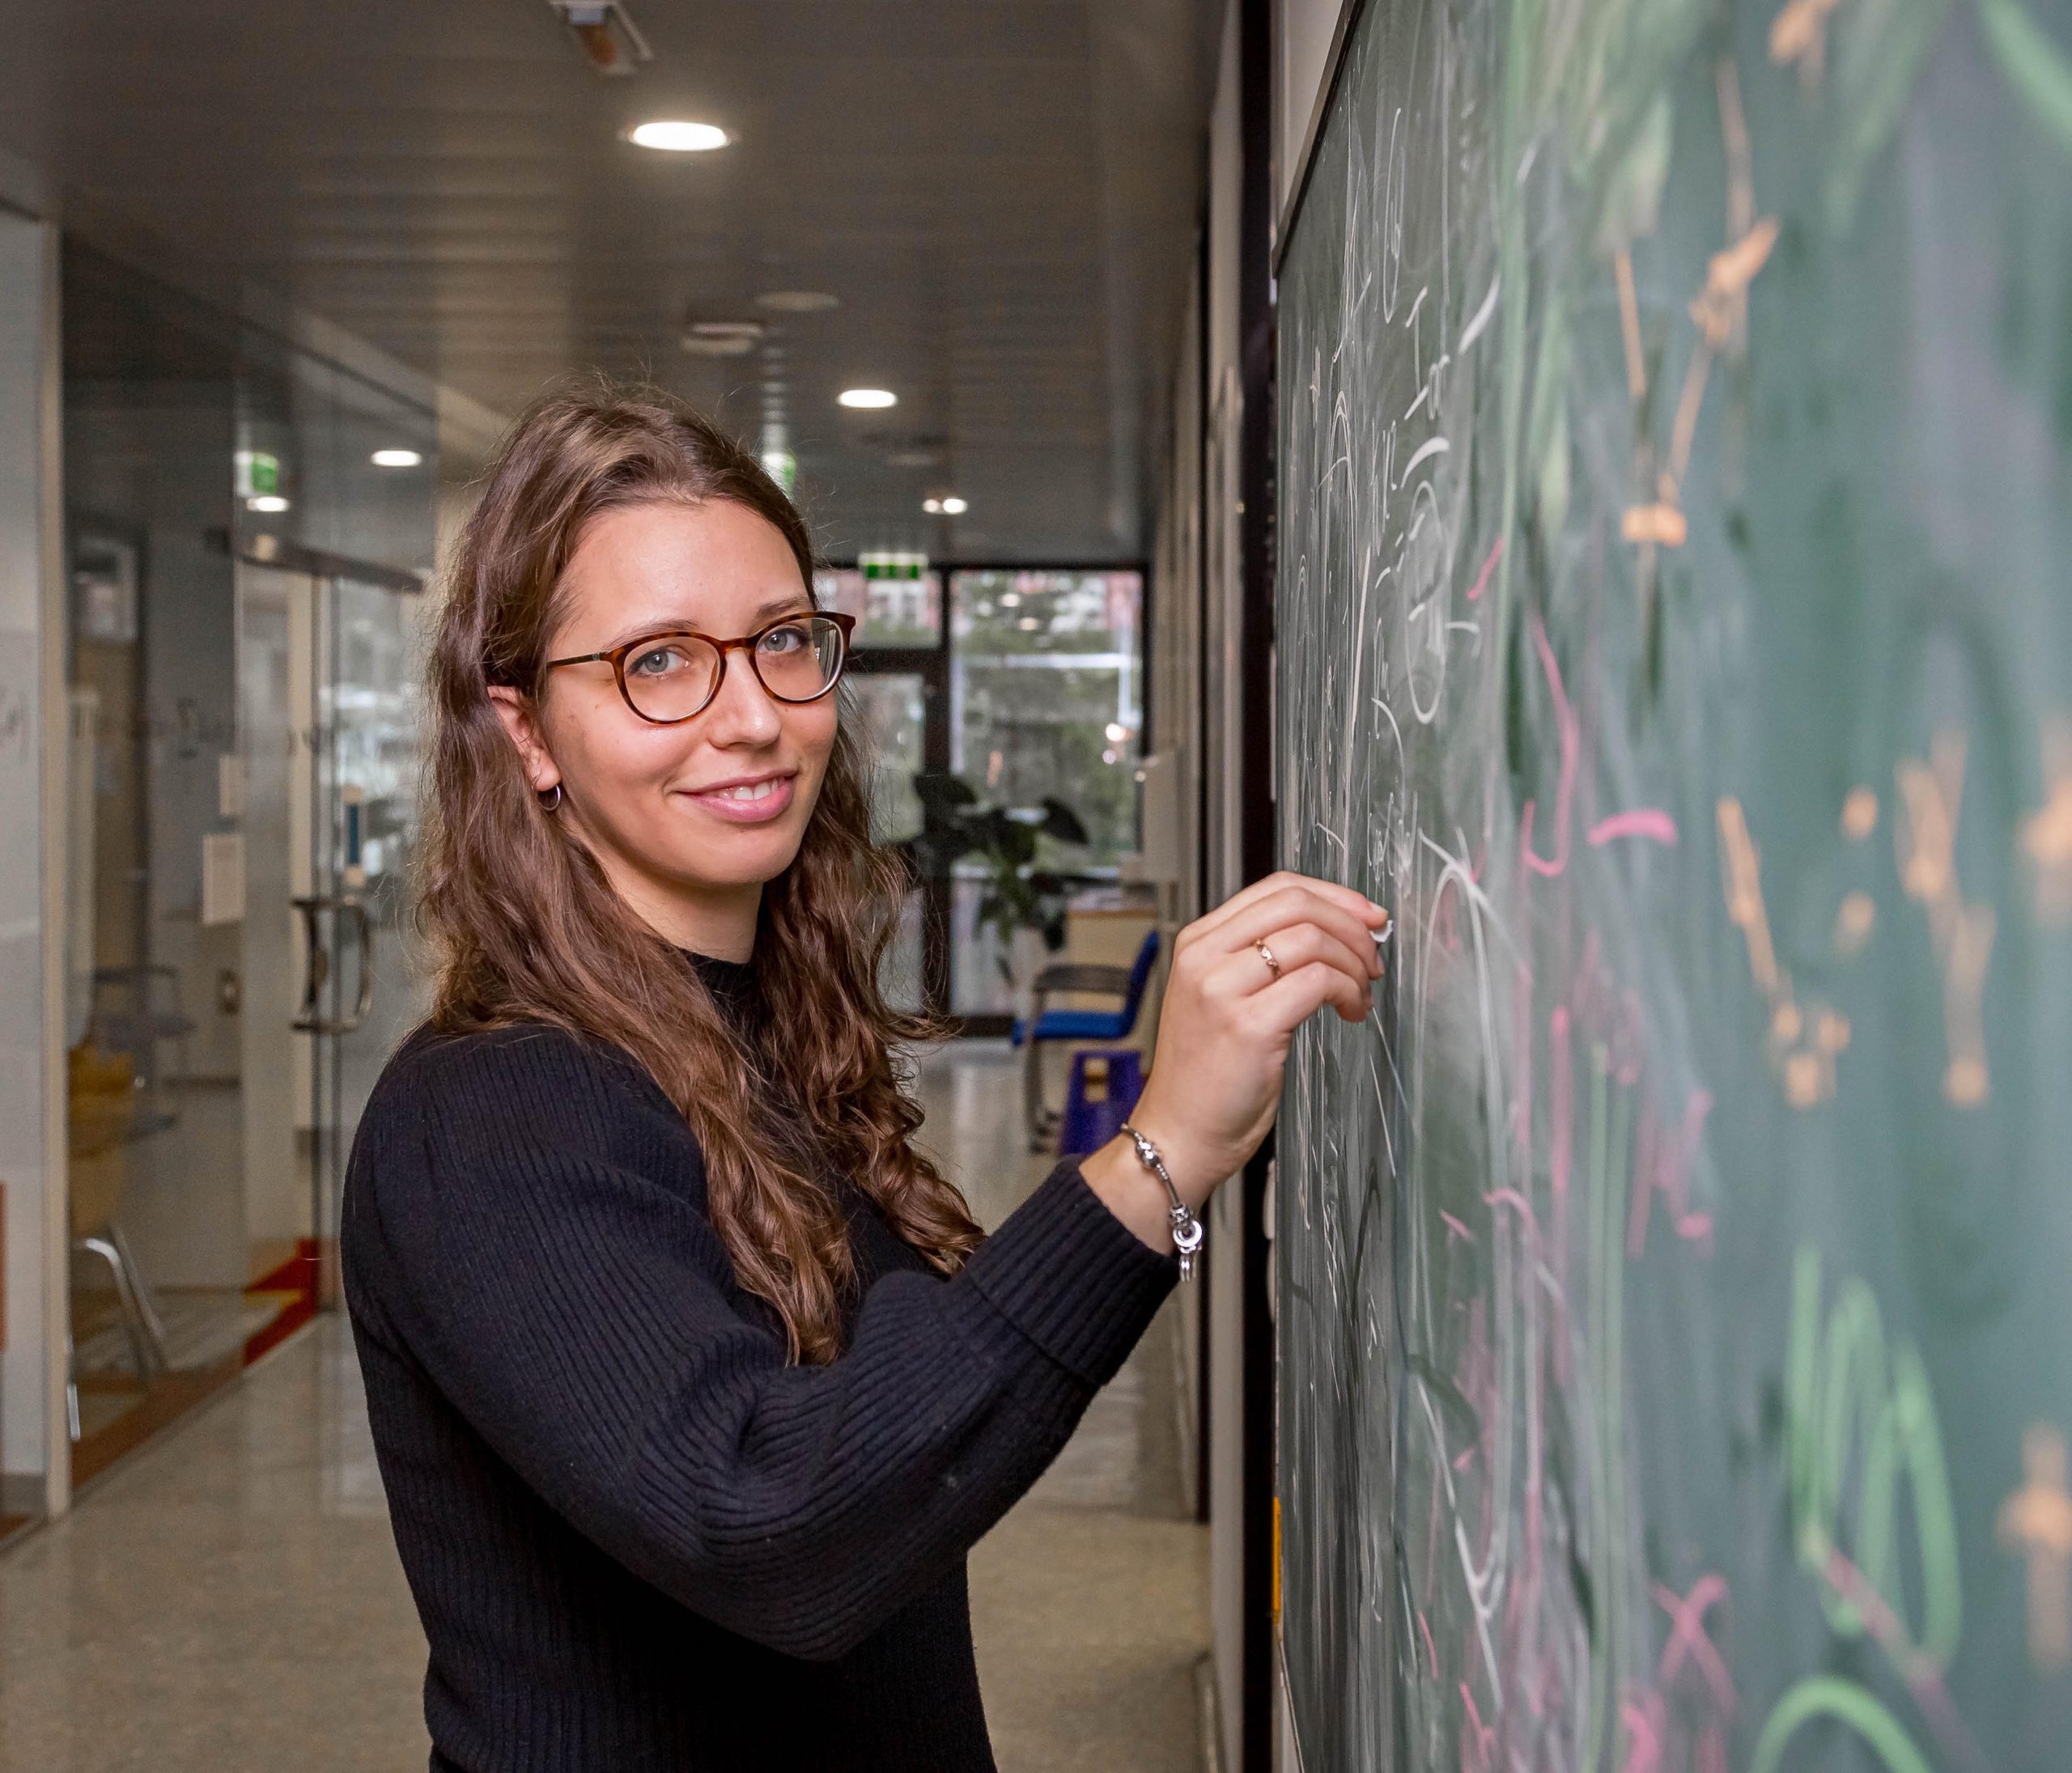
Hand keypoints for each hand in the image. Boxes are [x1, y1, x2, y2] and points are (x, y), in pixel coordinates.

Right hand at [1081, 872, 1387, 1248]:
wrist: (1179, 1134)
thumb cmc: (1207, 1076)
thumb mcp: (1221, 997)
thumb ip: (1260, 959)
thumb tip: (1334, 931)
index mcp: (1197, 943)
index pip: (1276, 889)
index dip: (1333, 896)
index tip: (1366, 916)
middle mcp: (1204, 957)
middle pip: (1297, 905)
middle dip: (1351, 924)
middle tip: (1372, 956)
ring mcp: (1222, 990)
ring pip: (1312, 940)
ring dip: (1354, 964)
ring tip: (1360, 994)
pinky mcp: (1248, 1025)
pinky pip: (1318, 982)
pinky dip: (1348, 992)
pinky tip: (1352, 1013)